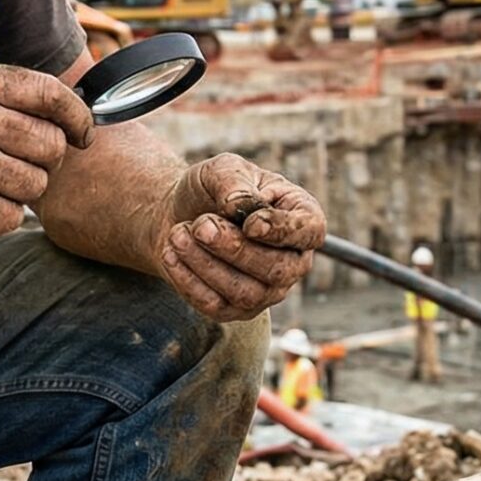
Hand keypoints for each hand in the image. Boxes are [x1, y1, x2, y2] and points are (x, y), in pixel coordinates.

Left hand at [154, 154, 324, 321]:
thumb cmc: (211, 191)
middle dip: (235, 249)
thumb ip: (234, 183)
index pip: (310, 232)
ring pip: (246, 293)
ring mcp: (266, 291)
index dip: (282, 231)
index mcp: (302, 219)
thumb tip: (242, 208)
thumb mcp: (222, 170)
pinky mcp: (234, 310)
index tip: (249, 223)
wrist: (179, 215)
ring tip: (178, 233)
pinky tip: (171, 253)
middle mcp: (293, 262)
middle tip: (200, 225)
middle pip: (277, 270)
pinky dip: (188, 280)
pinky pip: (216, 306)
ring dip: (206, 264)